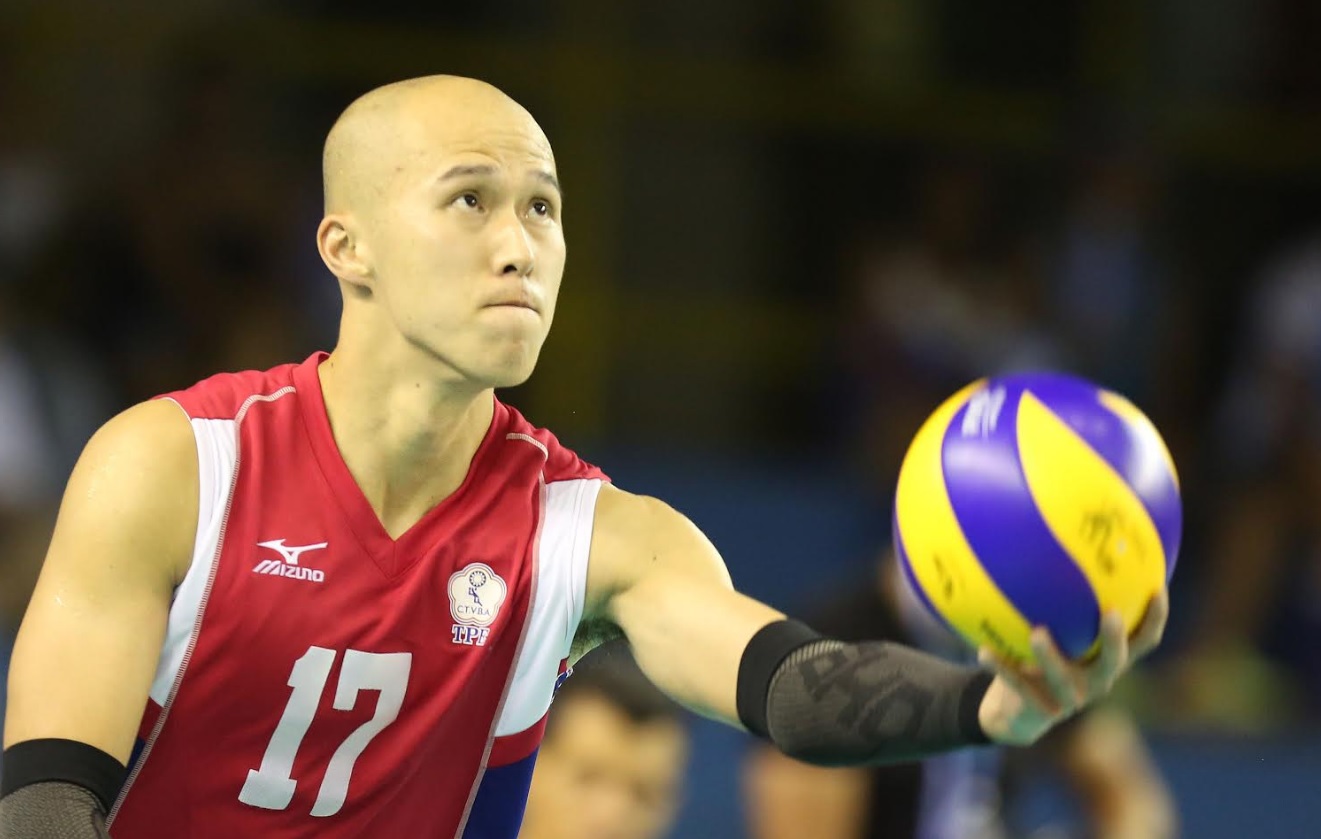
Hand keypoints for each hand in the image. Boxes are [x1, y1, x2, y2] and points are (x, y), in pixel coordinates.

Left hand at [976, 589, 1168, 745]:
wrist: (1016, 714)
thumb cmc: (1041, 659)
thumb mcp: (1060, 636)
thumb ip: (1067, 606)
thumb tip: (1066, 548)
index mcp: (1106, 661)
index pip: (1143, 641)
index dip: (1155, 617)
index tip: (1158, 585)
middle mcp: (1096, 681)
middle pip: (1114, 662)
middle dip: (1115, 639)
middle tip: (1110, 613)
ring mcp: (1069, 699)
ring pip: (1062, 679)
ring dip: (1050, 657)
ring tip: (1037, 633)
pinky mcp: (1039, 710)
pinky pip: (1017, 684)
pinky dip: (1000, 667)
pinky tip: (983, 650)